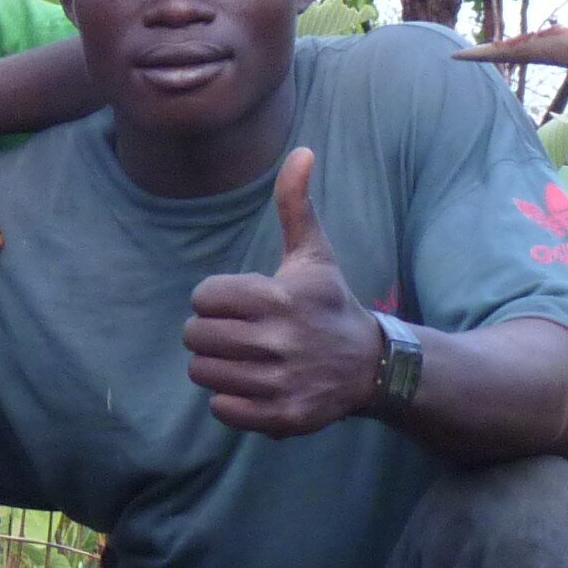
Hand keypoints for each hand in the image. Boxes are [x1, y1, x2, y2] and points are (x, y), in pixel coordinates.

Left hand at [181, 150, 382, 437]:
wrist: (370, 365)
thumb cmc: (328, 302)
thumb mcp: (314, 254)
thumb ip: (296, 205)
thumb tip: (302, 151)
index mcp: (281, 297)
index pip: (203, 297)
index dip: (212, 298)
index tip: (236, 303)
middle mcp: (281, 340)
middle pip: (197, 336)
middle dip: (208, 332)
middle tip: (234, 332)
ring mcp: (282, 381)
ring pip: (202, 372)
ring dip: (214, 365)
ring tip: (241, 357)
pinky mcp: (282, 416)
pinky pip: (221, 408)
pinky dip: (228, 399)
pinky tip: (251, 383)